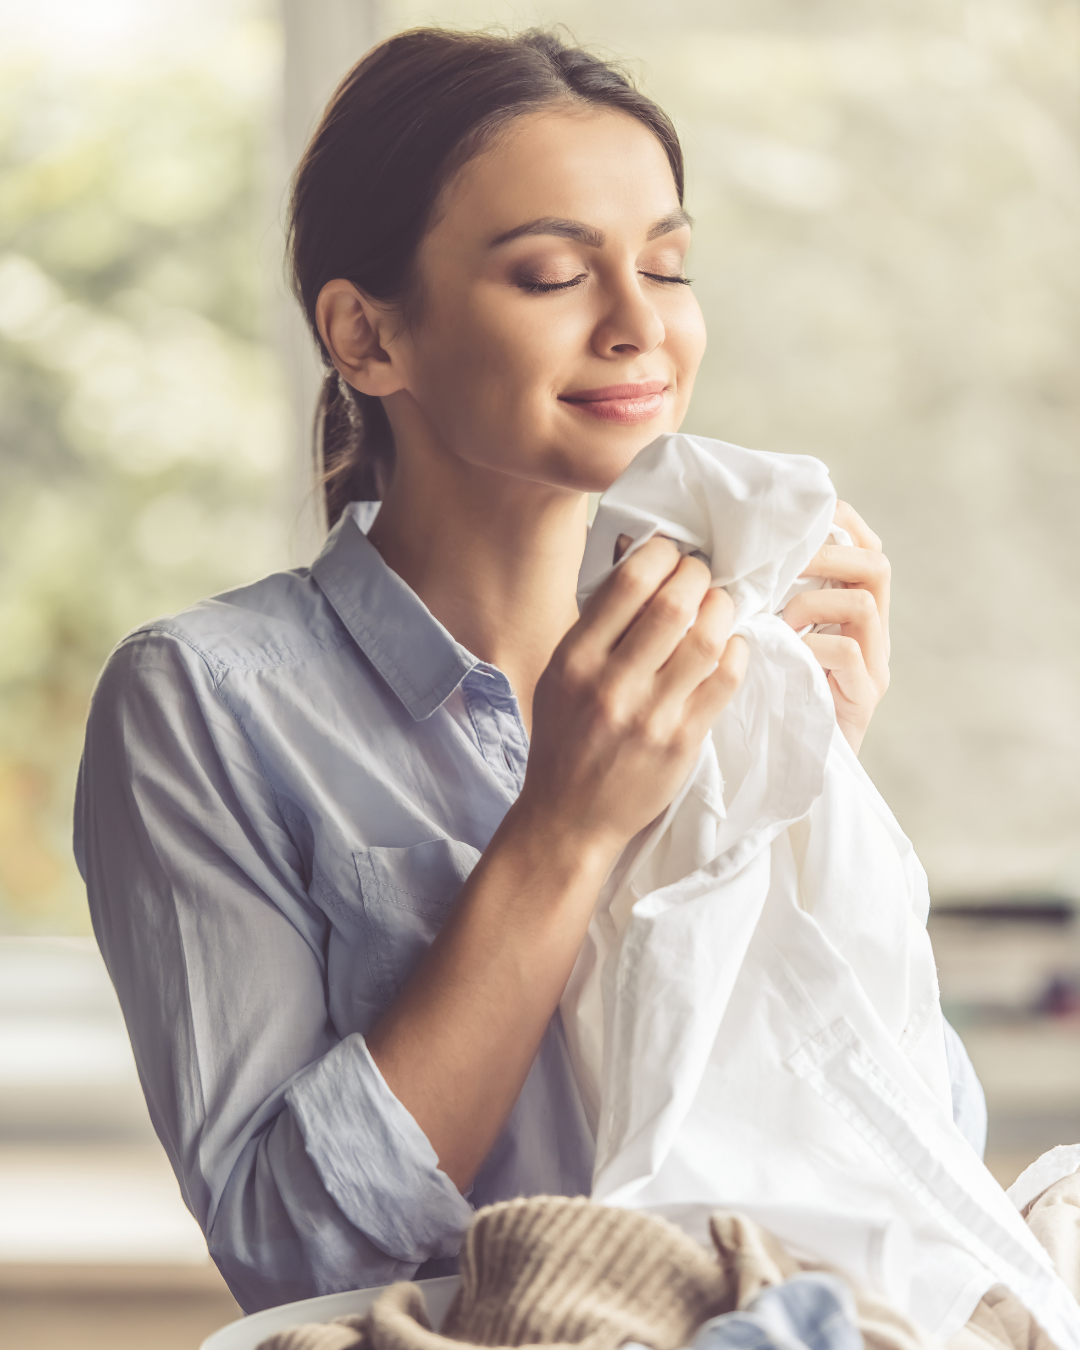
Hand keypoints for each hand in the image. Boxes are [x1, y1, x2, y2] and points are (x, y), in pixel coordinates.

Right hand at [518, 536, 748, 862]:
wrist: (570, 817)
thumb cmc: (565, 739)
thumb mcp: (559, 675)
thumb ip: (596, 628)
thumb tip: (641, 567)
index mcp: (575, 659)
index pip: (629, 582)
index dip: (661, 553)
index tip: (671, 553)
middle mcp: (611, 684)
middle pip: (674, 602)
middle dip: (698, 574)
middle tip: (702, 574)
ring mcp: (650, 715)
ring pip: (708, 639)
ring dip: (723, 609)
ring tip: (719, 605)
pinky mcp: (683, 741)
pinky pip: (726, 681)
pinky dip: (737, 651)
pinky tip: (731, 645)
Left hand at [782, 501, 890, 754]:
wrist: (784, 775)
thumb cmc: (767, 698)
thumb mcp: (765, 638)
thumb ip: (763, 599)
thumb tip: (721, 550)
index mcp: (851, 613)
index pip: (865, 548)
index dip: (839, 523)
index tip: (799, 519)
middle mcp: (872, 634)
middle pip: (876, 565)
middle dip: (825, 554)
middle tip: (780, 564)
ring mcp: (873, 667)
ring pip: (864, 604)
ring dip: (811, 600)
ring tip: (778, 620)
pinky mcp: (863, 700)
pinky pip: (850, 655)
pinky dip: (813, 644)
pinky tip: (783, 653)